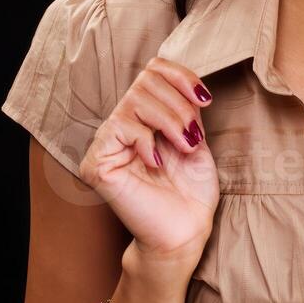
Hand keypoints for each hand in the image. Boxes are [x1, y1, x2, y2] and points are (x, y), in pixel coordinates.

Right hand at [78, 56, 219, 263]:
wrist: (184, 232)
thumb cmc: (192, 192)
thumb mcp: (196, 137)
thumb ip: (187, 107)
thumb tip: (185, 80)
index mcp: (147, 116)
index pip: (153, 70)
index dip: (180, 76)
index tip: (205, 98)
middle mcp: (124, 123)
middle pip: (145, 80)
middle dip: (179, 105)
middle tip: (193, 137)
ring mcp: (108, 142)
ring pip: (135, 100)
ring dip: (170, 122)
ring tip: (184, 147)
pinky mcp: (98, 162)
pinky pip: (119, 128)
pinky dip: (146, 140)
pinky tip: (156, 162)